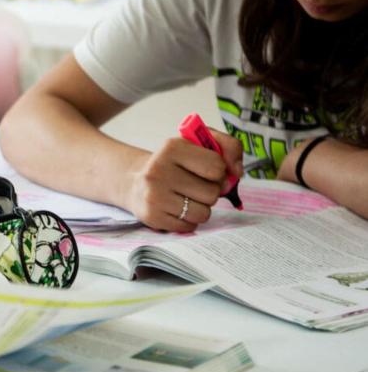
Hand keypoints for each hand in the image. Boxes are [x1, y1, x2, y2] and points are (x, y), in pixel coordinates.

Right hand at [124, 130, 242, 231]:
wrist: (134, 181)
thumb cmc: (174, 163)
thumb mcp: (197, 144)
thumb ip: (228, 147)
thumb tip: (238, 171)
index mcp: (172, 148)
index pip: (217, 166)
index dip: (219, 172)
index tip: (209, 171)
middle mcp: (159, 171)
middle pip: (212, 193)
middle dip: (210, 192)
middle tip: (195, 186)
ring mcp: (154, 196)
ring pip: (203, 213)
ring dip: (201, 208)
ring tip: (186, 198)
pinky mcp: (152, 217)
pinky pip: (190, 226)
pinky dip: (188, 220)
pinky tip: (176, 209)